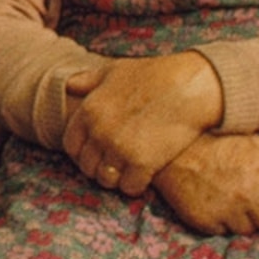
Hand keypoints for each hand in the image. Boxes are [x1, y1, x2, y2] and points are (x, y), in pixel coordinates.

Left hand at [58, 51, 223, 195]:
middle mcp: (99, 131)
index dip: (81, 153)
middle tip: (116, 164)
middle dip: (99, 167)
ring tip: (128, 171)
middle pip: (87, 166)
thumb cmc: (154, 75)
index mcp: (89, 110)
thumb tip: (68, 85)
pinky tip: (144, 175)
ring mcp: (119, 148)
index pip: (71, 145)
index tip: (96, 153)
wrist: (190, 86)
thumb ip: (88, 81)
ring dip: (116, 178)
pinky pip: (129, 187)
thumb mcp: (115, 71)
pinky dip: (136, 185)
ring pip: (106, 179)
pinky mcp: (142, 163)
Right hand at [153, 132, 258, 235]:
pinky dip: (221, 222)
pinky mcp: (206, 221)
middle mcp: (247, 192)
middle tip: (254, 201)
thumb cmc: (218, 142)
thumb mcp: (254, 142)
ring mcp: (225, 209)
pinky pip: (224, 233)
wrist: (172, 149)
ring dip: (244, 219)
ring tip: (230, 200)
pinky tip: (213, 203)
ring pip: (250, 231)